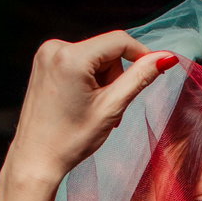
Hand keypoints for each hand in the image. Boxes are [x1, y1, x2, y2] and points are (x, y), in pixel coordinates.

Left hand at [0, 31, 177, 200]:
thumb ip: (139, 78)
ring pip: (94, 58)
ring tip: (96, 110)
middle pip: (106, 51)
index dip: (142, 55)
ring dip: (103, 81)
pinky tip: (83, 104)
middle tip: (112, 109)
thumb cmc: (70, 140)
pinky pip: (79, 62)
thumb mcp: (111, 108)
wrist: (36, 159)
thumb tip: (165, 57)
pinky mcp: (44, 63)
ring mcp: (46, 54)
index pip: (119, 41)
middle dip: (116, 77)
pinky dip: (89, 80)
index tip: (156, 71)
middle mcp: (55, 48)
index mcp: (71, 57)